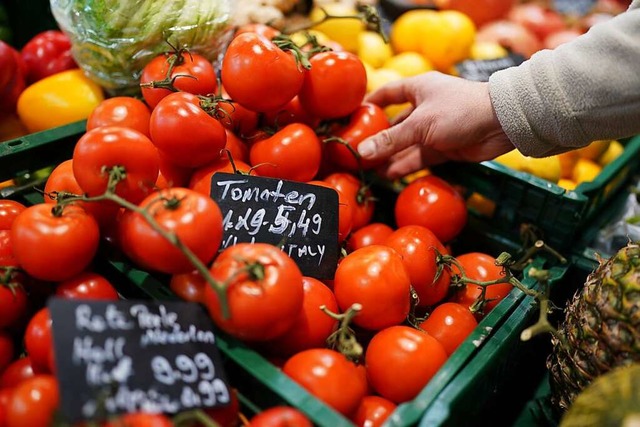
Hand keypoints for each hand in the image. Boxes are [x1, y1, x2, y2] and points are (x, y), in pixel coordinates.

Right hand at [357, 71, 514, 178]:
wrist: (502, 123)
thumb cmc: (460, 111)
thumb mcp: (420, 125)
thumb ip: (390, 141)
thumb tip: (361, 153)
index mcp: (418, 89)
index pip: (387, 93)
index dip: (370, 104)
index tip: (352, 117)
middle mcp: (424, 107)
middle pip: (394, 124)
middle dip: (377, 140)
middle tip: (357, 154)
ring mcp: (434, 129)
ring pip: (405, 144)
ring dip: (389, 157)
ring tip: (369, 170)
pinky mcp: (444, 147)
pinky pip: (418, 157)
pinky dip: (405, 166)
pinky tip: (389, 175)